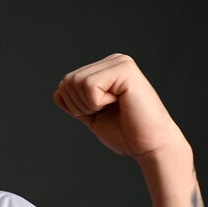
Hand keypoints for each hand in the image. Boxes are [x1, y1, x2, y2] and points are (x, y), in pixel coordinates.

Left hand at [53, 54, 188, 160]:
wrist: (148, 145)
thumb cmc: (125, 133)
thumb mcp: (92, 115)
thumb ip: (76, 102)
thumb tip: (59, 91)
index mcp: (105, 70)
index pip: (66, 84)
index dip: (75, 106)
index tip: (100, 113)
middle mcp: (113, 61)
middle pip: (68, 81)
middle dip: (80, 106)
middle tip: (107, 111)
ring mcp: (120, 62)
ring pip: (76, 82)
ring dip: (89, 104)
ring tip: (114, 107)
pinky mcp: (125, 69)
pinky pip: (90, 85)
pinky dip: (97, 102)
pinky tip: (119, 102)